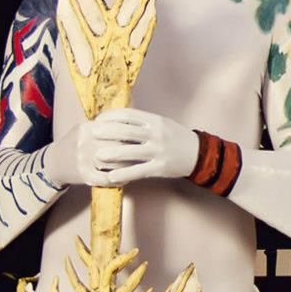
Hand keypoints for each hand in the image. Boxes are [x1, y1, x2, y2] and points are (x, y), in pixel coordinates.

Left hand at [45, 110, 198, 188]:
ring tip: (97, 157)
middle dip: (107, 132)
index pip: (128, 114)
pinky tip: (111, 177)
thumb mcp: (161, 123)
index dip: (111, 116)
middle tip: (92, 134)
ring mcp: (158, 151)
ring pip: (131, 152)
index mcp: (155, 120)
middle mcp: (156, 133)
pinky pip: (138, 171)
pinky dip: (124, 174)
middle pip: (127, 131)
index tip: (98, 120)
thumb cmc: (175, 137)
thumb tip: (116, 120)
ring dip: (112, 154)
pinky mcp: (160, 167)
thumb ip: (142, 122)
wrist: (199, 153)